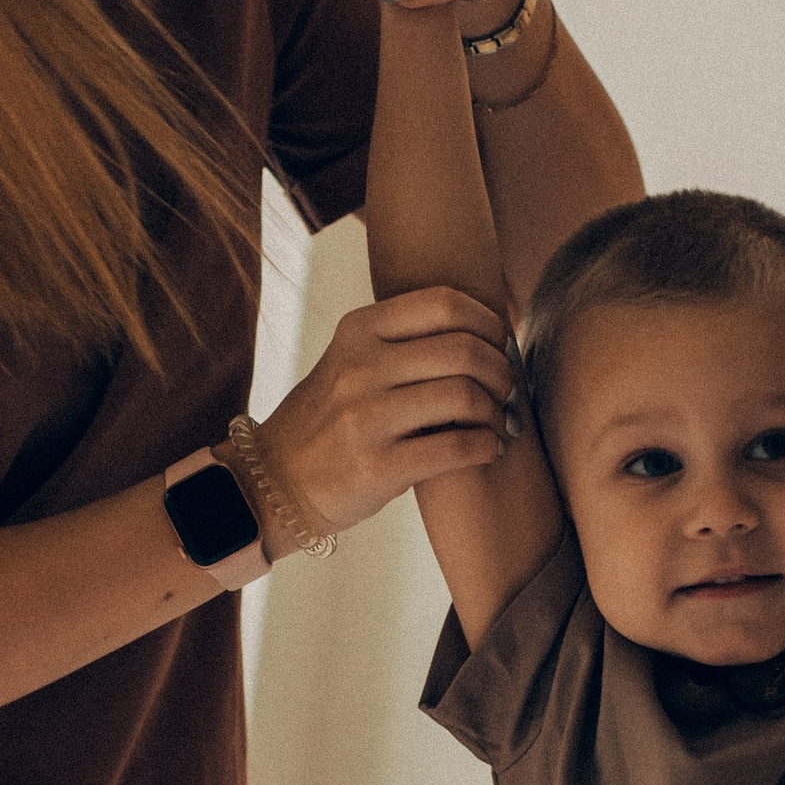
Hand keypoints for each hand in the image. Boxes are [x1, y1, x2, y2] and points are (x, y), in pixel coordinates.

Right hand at [256, 287, 517, 533]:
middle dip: (502, 371)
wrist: (276, 481)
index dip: (488, 322)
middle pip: (464, 350)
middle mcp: (359, 368)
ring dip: (498, 412)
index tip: (500, 344)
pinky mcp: (377, 468)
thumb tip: (489, 332)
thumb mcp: (351, 361)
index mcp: (358, 331)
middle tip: (508, 389)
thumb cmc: (330, 420)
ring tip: (499, 422)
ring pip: (465, 397)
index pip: (444, 303)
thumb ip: (404, 341)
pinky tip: (489, 448)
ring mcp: (365, 418)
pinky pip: (456, 448)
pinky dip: (487, 446)